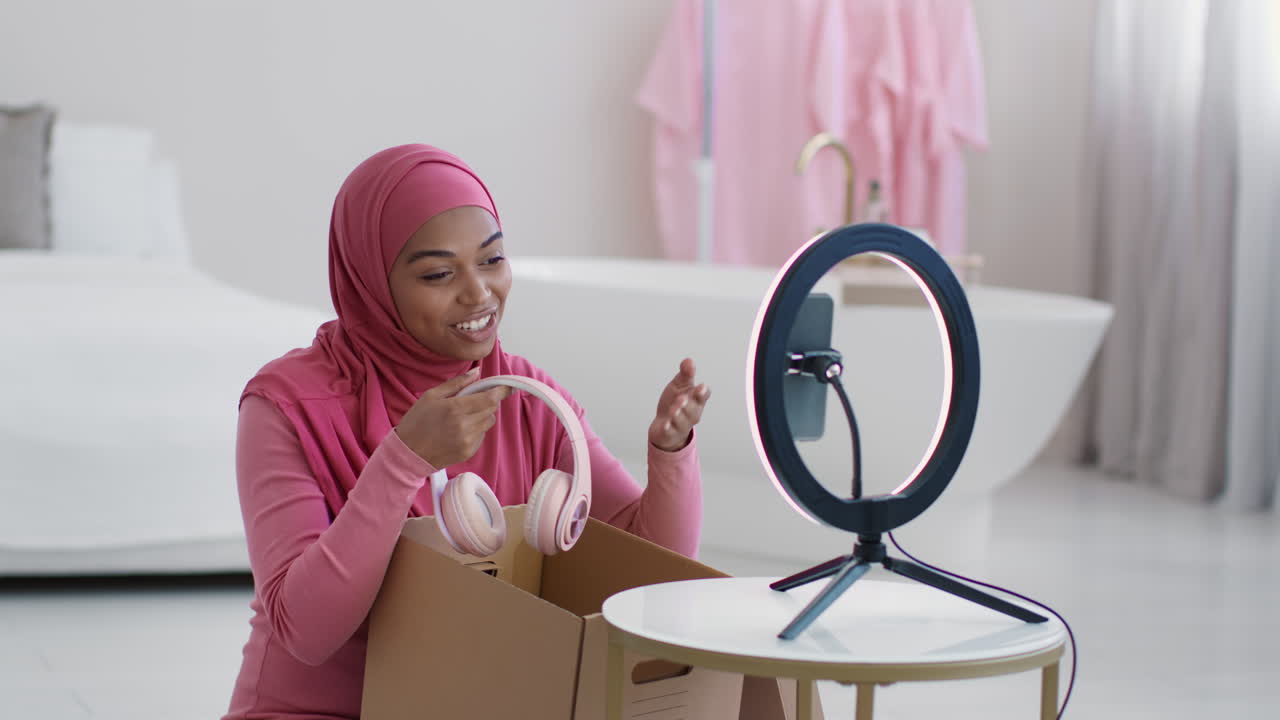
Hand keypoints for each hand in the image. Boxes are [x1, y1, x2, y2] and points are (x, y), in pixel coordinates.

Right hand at [395, 368, 511, 467]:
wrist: (408, 454)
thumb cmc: (416, 421)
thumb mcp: (431, 396)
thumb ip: (457, 383)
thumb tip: (477, 372)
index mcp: (455, 408)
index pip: (489, 398)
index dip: (501, 391)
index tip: (508, 386)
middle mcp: (465, 425)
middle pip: (491, 410)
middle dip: (487, 402)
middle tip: (473, 400)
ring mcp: (468, 441)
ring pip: (488, 423)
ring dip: (482, 416)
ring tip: (462, 417)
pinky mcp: (468, 452)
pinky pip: (481, 436)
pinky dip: (476, 430)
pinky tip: (459, 431)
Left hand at [648, 358, 710, 451]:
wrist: (663, 425)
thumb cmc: (674, 403)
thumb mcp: (679, 386)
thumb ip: (685, 374)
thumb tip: (689, 360)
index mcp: (695, 400)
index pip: (703, 395)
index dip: (703, 392)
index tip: (700, 386)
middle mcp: (691, 413)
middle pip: (693, 409)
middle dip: (688, 404)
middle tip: (682, 398)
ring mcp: (681, 424)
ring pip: (682, 421)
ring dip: (678, 415)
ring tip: (673, 410)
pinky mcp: (670, 433)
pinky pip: (671, 431)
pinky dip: (668, 428)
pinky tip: (665, 424)